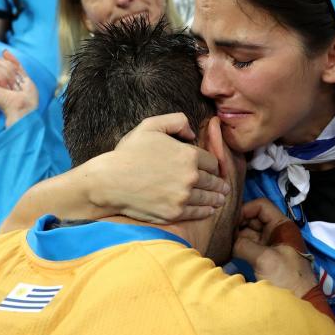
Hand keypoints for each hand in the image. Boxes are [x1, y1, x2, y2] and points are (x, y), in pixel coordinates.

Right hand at [0, 50, 38, 128]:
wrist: (26, 107)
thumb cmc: (27, 97)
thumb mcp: (23, 75)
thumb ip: (14, 63)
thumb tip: (4, 51)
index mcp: (0, 77)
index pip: (3, 59)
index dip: (15, 69)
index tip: (18, 82)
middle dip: (11, 72)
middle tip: (14, 86)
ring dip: (9, 77)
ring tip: (10, 89)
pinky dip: (4, 79)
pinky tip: (5, 90)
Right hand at [95, 113, 229, 222]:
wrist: (110, 182)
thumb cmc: (129, 153)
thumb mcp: (151, 126)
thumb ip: (176, 121)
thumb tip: (192, 132)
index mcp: (188, 155)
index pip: (212, 162)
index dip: (213, 165)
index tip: (212, 170)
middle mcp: (190, 177)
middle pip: (213, 181)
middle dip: (219, 183)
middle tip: (224, 187)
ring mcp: (183, 197)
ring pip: (209, 198)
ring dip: (216, 198)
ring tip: (220, 199)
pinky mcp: (175, 213)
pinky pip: (198, 212)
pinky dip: (206, 211)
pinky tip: (209, 209)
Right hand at [234, 198, 317, 297]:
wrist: (300, 302)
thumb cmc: (288, 278)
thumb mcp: (266, 259)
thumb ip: (245, 245)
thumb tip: (229, 242)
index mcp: (282, 225)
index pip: (261, 206)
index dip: (245, 210)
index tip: (231, 222)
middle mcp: (275, 232)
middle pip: (253, 218)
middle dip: (238, 223)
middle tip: (224, 233)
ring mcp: (269, 245)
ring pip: (249, 232)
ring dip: (236, 236)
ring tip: (223, 241)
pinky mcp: (264, 258)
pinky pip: (248, 246)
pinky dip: (238, 246)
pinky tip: (228, 249)